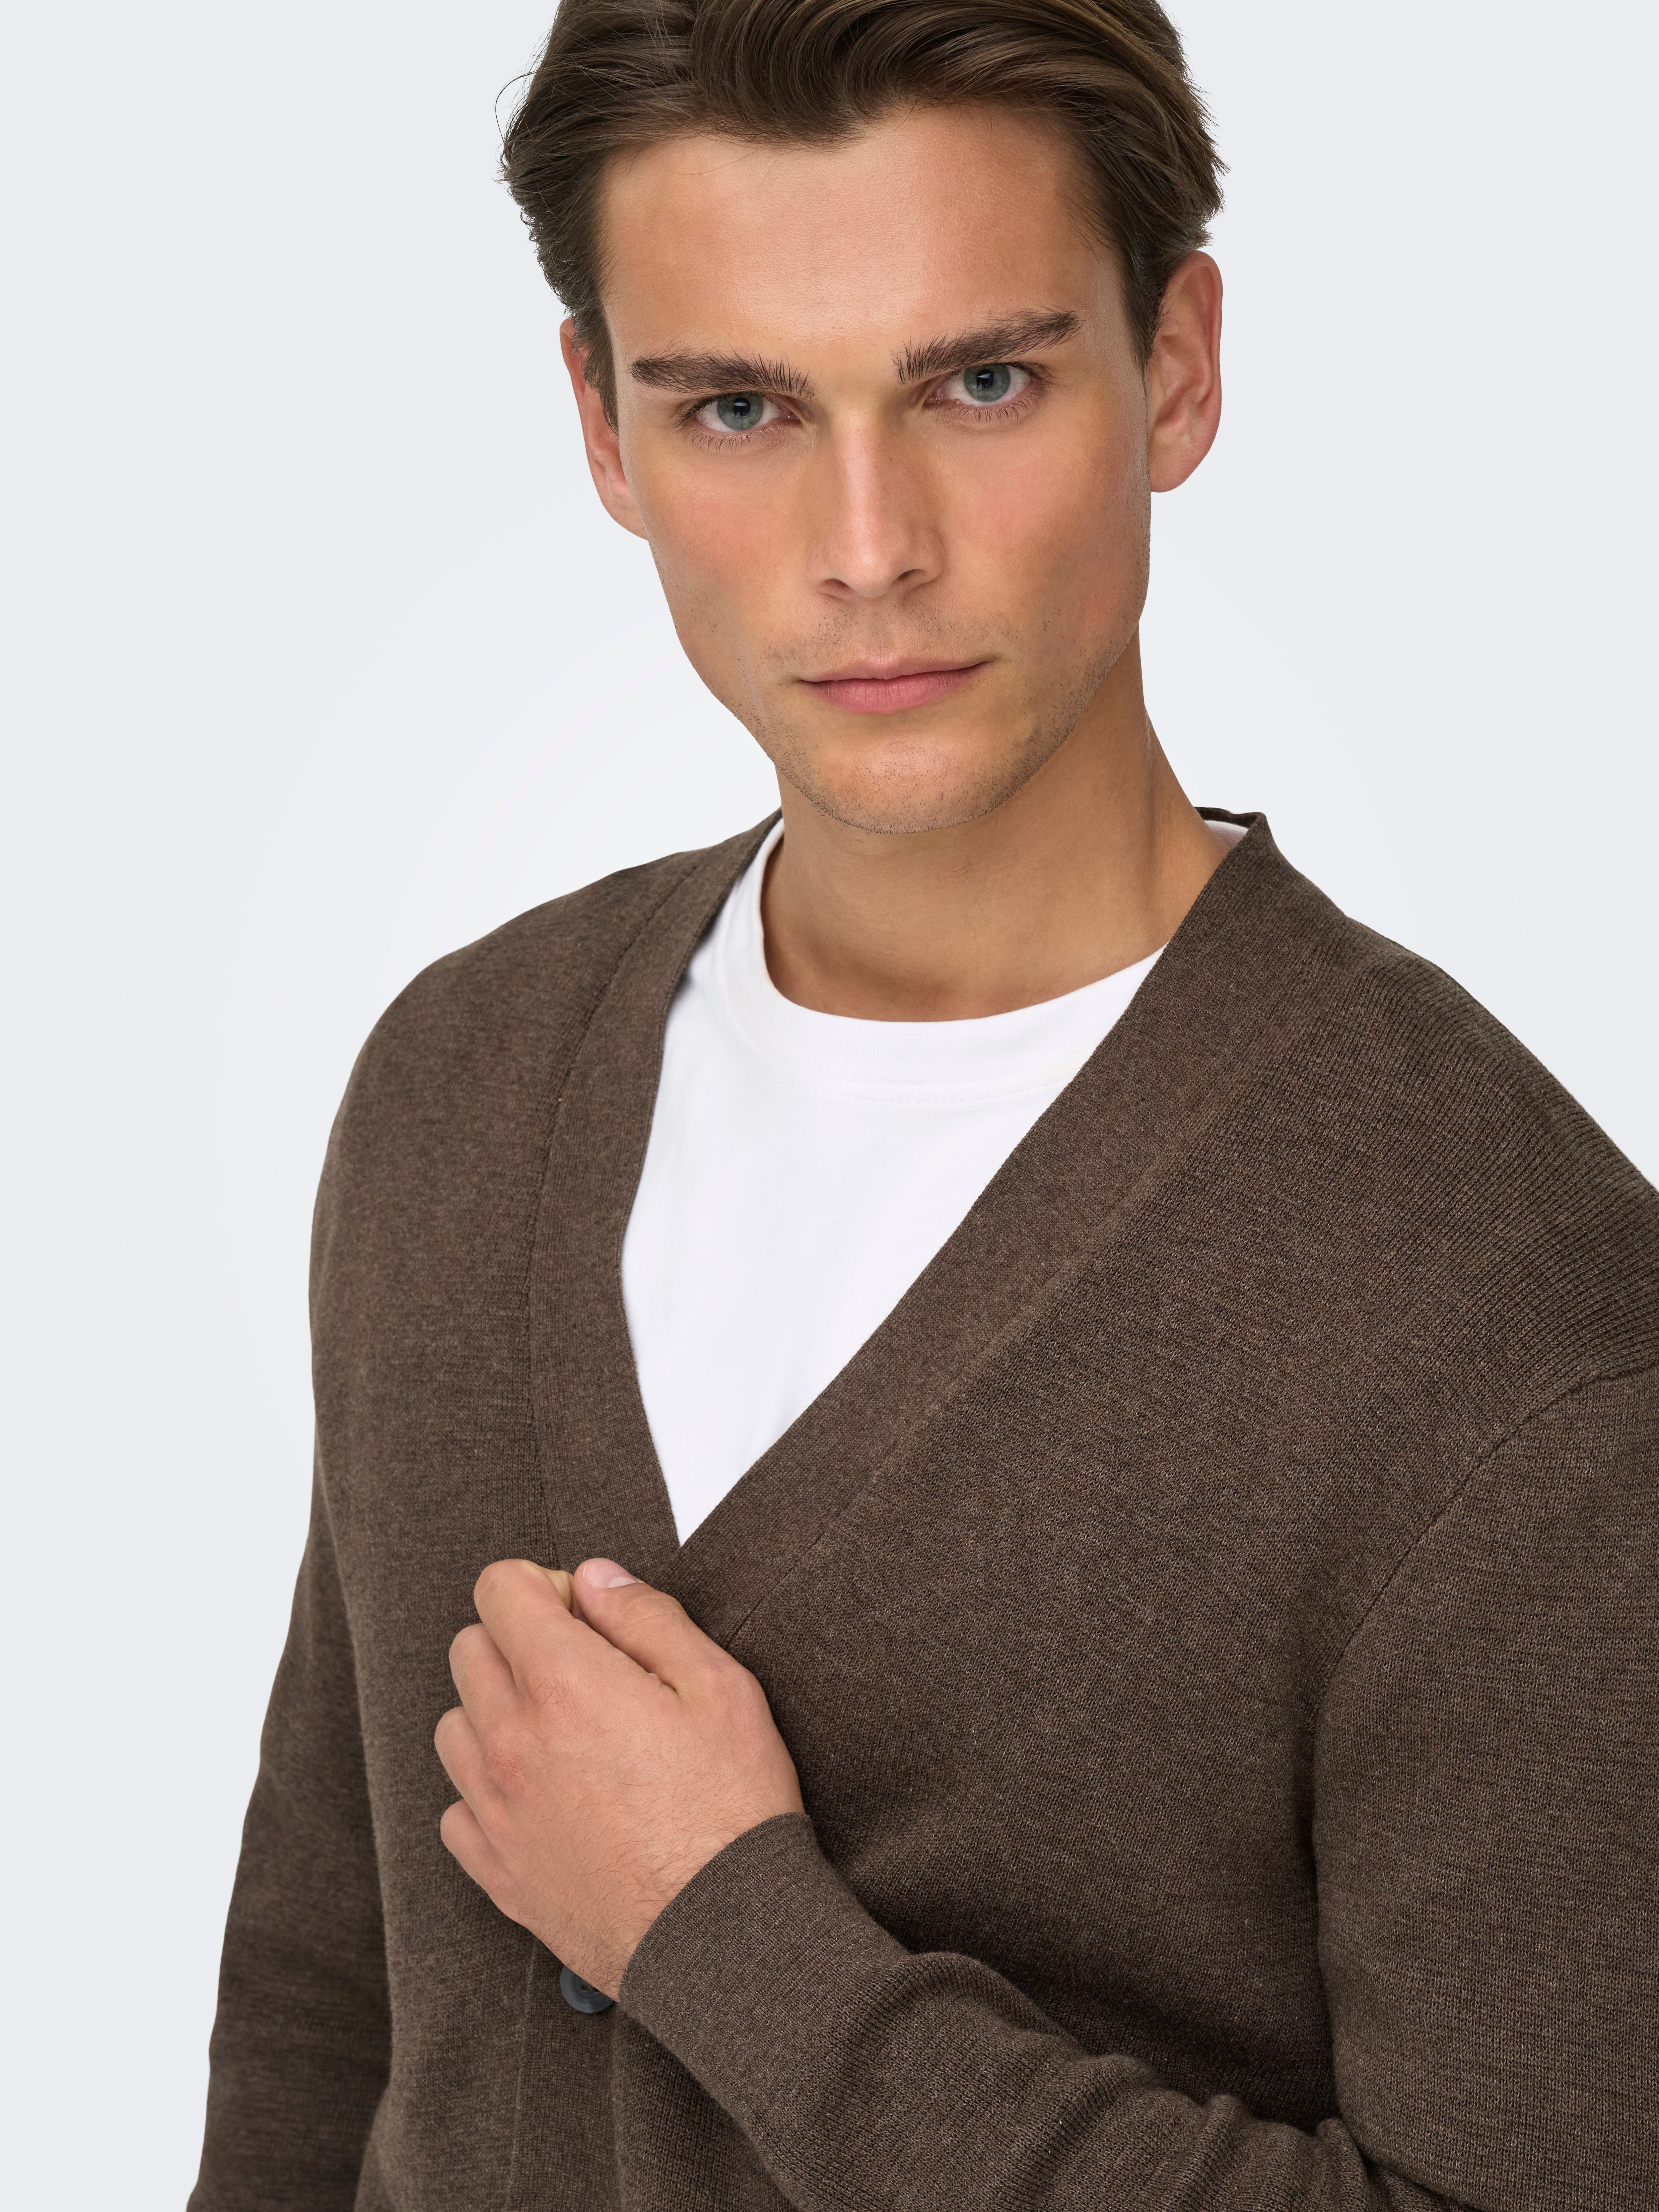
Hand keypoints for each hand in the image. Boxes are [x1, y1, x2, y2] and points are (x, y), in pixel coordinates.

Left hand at [435, 1557, 804, 1996]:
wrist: (723, 1936)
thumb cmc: (732, 1811)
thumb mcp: (719, 1686)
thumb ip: (647, 1617)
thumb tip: (594, 1578)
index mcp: (565, 1685)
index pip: (499, 1589)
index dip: (546, 1587)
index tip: (588, 1617)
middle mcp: (512, 1742)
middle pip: (469, 1649)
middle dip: (519, 1641)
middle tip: (585, 1672)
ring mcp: (497, 1811)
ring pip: (454, 1726)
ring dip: (496, 1714)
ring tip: (563, 1737)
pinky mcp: (497, 1871)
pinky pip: (457, 1808)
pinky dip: (489, 1792)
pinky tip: (545, 1799)